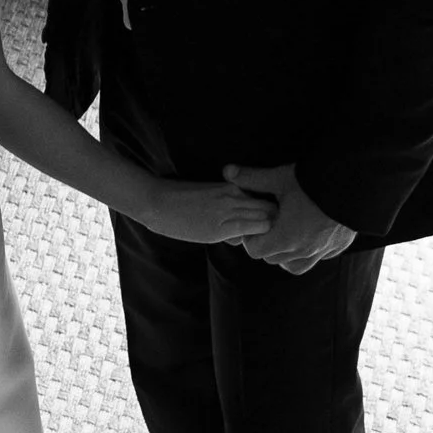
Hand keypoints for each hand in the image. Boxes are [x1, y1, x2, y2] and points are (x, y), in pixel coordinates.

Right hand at [148, 171, 283, 246]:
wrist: (156, 201)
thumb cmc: (178, 199)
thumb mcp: (209, 197)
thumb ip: (227, 209)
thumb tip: (240, 235)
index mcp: (232, 187)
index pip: (265, 197)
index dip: (272, 212)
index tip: (272, 224)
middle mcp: (233, 196)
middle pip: (271, 208)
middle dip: (277, 224)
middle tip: (275, 237)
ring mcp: (227, 212)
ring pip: (265, 220)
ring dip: (269, 233)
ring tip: (267, 244)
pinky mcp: (218, 229)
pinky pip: (248, 232)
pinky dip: (256, 239)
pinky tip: (253, 246)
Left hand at [223, 163, 353, 273]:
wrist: (358, 184)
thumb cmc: (315, 182)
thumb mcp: (281, 178)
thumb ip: (253, 178)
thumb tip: (227, 171)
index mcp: (285, 238)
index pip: (256, 251)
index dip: (251, 237)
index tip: (256, 222)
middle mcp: (303, 251)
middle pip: (273, 258)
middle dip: (267, 244)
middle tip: (269, 223)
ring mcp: (323, 252)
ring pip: (296, 265)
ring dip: (287, 254)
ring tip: (287, 234)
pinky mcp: (338, 247)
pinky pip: (318, 258)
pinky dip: (309, 252)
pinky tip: (309, 234)